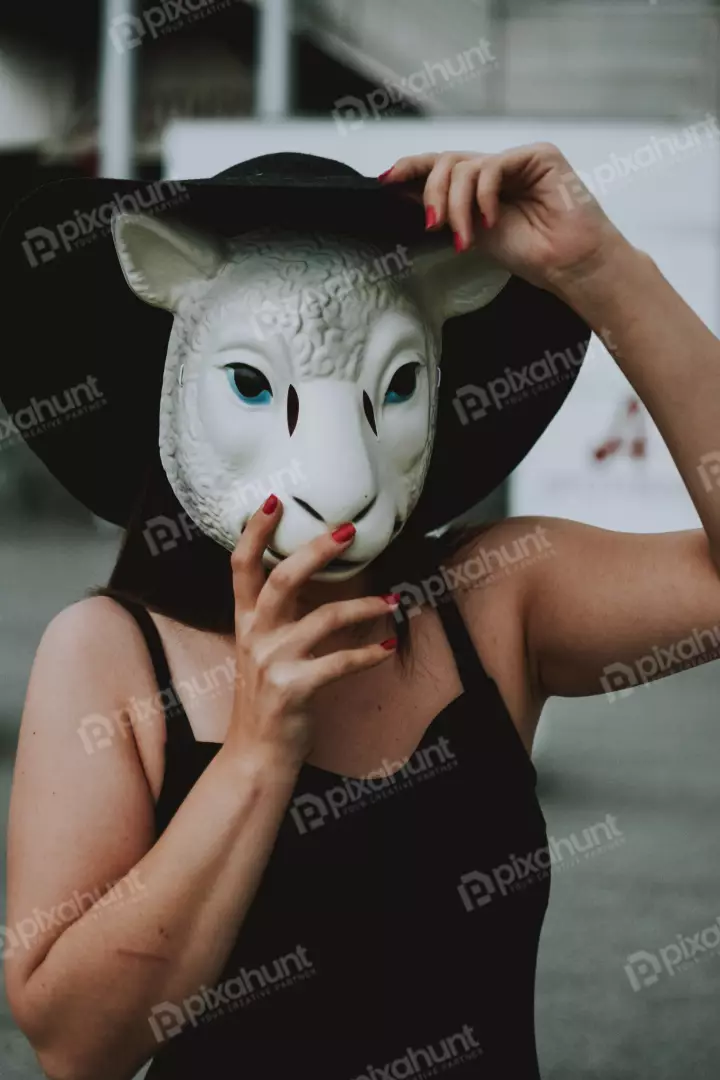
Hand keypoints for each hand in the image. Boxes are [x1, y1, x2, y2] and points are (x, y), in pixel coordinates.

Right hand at [226, 497, 397, 769]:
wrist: (256, 754)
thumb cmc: (268, 696)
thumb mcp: (260, 649)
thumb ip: (279, 614)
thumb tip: (311, 572)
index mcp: (245, 621)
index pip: (241, 566)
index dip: (255, 532)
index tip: (273, 500)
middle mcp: (254, 636)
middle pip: (282, 580)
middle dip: (316, 551)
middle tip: (348, 530)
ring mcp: (273, 663)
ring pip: (324, 619)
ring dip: (365, 607)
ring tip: (392, 599)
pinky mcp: (295, 689)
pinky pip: (341, 663)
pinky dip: (370, 653)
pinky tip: (389, 644)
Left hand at [380, 143, 628, 294]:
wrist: (571, 265)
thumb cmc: (532, 255)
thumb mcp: (474, 233)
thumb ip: (448, 212)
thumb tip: (404, 197)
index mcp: (483, 185)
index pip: (442, 166)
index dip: (412, 168)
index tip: (385, 181)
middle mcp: (499, 168)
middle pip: (447, 162)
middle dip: (432, 193)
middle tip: (432, 224)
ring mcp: (519, 159)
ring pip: (465, 166)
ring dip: (455, 205)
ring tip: (465, 236)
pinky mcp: (538, 155)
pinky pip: (491, 167)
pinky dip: (482, 196)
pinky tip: (490, 221)